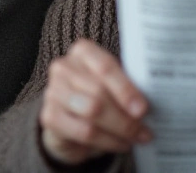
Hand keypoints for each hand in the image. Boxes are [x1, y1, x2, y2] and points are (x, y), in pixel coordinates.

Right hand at [38, 39, 151, 165]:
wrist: (70, 118)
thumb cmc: (99, 95)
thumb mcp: (113, 84)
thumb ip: (127, 87)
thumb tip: (146, 106)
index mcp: (83, 51)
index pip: (105, 67)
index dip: (125, 89)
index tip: (143, 108)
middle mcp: (64, 67)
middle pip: (99, 93)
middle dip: (126, 116)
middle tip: (145, 130)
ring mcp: (53, 91)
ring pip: (92, 113)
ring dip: (119, 129)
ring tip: (136, 137)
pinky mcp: (49, 116)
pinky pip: (83, 132)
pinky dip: (107, 141)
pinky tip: (120, 144)